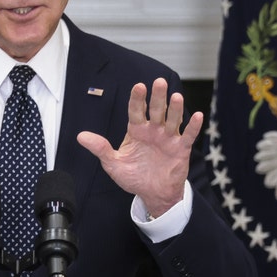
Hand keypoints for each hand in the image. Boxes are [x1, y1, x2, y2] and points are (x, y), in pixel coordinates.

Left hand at [76, 78, 203, 216]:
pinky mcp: (181, 149)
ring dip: (175, 108)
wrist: (152, 194)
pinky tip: (196, 115)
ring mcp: (168, 138)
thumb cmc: (134, 177)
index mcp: (136, 130)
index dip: (137, 99)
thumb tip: (80, 136)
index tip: (138, 87)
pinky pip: (188, 136)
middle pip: (156, 110)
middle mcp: (153, 130)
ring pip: (172, 120)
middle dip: (157, 97)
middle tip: (159, 82)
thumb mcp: (113, 164)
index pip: (136, 110)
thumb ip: (100, 148)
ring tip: (176, 96)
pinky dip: (193, 126)